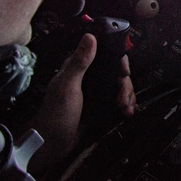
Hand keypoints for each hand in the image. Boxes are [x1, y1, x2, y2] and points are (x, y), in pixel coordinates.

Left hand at [29, 33, 136, 173]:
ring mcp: (95, 91)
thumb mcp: (68, 86)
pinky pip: (118, 100)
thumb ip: (79, 62)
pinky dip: (126, 104)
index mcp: (79, 67)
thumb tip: (90, 36)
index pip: (104, 54)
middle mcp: (89, 76)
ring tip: (125, 108)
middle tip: (123, 98)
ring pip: (120, 86)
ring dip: (127, 95)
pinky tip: (127, 112)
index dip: (118, 60)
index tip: (124, 73)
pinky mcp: (100, 105)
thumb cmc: (56, 114)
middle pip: (116, 71)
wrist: (52, 145)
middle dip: (125, 84)